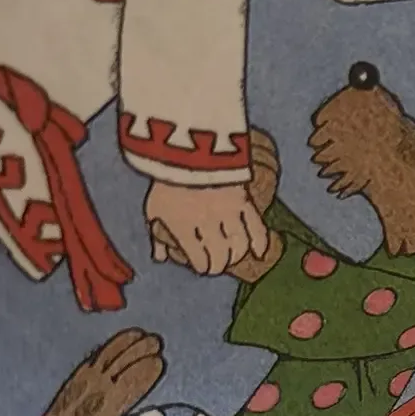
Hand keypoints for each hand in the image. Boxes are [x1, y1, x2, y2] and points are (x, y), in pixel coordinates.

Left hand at [145, 179, 269, 274]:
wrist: (187, 148)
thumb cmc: (167, 181)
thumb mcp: (154, 207)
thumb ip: (158, 236)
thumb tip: (160, 257)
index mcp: (183, 227)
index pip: (200, 260)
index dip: (203, 267)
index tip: (203, 266)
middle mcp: (206, 223)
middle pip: (221, 256)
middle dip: (219, 264)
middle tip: (218, 263)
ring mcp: (227, 212)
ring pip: (239, 246)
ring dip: (236, 254)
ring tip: (232, 254)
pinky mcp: (243, 199)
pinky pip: (257, 228)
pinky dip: (260, 243)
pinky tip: (259, 253)